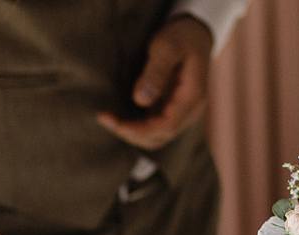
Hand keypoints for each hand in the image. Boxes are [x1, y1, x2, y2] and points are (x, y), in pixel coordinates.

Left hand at [96, 15, 212, 149]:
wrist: (194, 33)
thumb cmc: (181, 36)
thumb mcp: (167, 47)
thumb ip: (156, 72)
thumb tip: (140, 101)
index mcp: (192, 98)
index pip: (167, 127)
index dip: (141, 130)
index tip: (116, 124)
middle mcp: (189, 111)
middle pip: (160, 136)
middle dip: (131, 133)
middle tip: (104, 118)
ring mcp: (180, 113)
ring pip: (156, 136)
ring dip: (132, 132)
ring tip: (108, 119)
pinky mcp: (170, 110)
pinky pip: (153, 127)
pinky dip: (135, 126)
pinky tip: (118, 116)